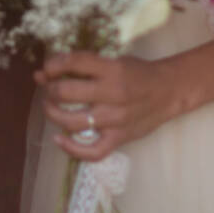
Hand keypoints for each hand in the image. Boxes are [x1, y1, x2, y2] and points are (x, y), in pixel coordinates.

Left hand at [36, 51, 184, 161]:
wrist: (169, 91)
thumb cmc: (138, 73)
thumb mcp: (115, 61)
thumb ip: (83, 66)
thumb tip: (44, 73)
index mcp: (112, 69)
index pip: (74, 62)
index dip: (53, 65)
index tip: (47, 69)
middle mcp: (113, 93)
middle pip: (66, 92)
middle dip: (50, 89)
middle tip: (49, 88)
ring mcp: (116, 119)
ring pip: (72, 121)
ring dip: (53, 113)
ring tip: (50, 107)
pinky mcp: (120, 138)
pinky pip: (92, 151)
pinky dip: (71, 149)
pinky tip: (59, 139)